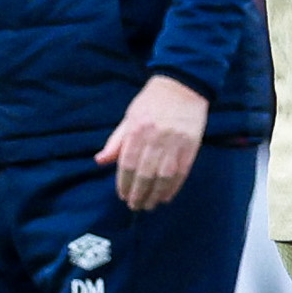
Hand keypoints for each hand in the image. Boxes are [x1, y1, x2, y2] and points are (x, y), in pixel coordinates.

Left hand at [95, 74, 208, 210]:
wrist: (183, 86)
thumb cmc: (151, 102)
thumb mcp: (129, 117)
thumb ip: (116, 141)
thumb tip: (100, 161)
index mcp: (137, 129)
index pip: (127, 163)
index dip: (124, 183)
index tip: (122, 196)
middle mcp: (156, 137)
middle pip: (145, 174)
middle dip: (139, 194)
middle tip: (135, 206)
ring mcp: (175, 142)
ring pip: (164, 176)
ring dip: (155, 194)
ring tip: (149, 205)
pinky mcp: (191, 145)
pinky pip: (182, 172)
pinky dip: (173, 187)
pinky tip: (166, 196)